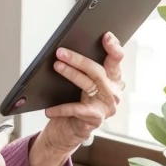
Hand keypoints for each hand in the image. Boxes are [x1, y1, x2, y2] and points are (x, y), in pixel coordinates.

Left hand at [41, 32, 124, 154]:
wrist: (69, 130)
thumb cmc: (75, 102)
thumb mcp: (81, 84)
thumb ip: (83, 70)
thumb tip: (67, 52)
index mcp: (112, 79)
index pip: (116, 60)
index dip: (113, 47)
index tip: (106, 36)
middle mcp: (113, 91)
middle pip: (97, 71)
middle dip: (78, 59)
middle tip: (61, 52)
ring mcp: (106, 106)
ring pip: (87, 85)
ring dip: (70, 74)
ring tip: (56, 66)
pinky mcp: (95, 119)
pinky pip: (76, 109)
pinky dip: (61, 108)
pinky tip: (49, 109)